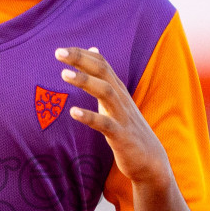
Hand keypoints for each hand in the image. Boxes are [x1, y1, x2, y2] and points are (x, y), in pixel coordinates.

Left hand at [56, 47, 171, 188]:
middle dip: (81, 60)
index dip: (82, 54)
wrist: (151, 161)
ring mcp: (122, 116)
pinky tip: (73, 112)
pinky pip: (105, 124)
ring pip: (106, 92)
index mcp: (118, 89)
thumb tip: (93, 50)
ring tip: (64, 74)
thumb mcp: (117, 99)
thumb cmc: (129, 129)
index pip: (101, 63)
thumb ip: (104, 77)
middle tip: (58, 52)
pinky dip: (90, 116)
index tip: (62, 49)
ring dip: (85, 81)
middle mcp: (121, 98)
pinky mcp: (121, 136)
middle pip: (102, 71)